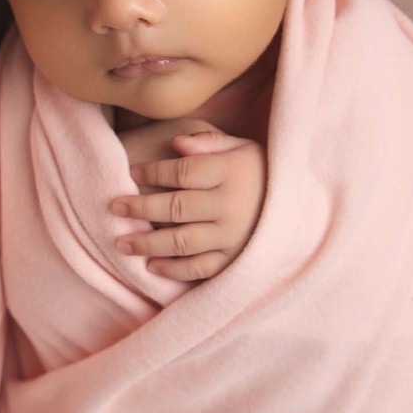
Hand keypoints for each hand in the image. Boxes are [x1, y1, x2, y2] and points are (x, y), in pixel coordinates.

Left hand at [111, 126, 266, 282]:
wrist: (297, 208)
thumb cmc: (259, 172)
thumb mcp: (242, 148)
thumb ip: (210, 142)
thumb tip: (177, 143)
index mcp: (233, 172)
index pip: (184, 170)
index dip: (154, 171)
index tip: (133, 172)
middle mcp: (232, 205)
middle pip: (177, 207)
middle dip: (141, 208)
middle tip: (115, 207)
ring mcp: (234, 236)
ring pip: (182, 242)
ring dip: (148, 244)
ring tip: (121, 242)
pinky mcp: (235, 261)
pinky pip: (199, 269)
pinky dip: (173, 270)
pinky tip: (150, 267)